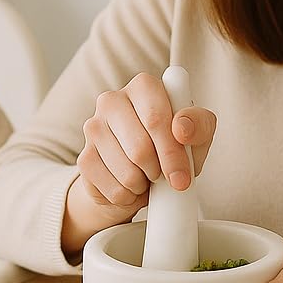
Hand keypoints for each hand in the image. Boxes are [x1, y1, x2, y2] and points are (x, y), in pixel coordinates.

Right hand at [62, 72, 217, 253]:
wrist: (143, 169)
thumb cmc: (173, 144)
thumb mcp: (197, 133)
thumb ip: (199, 126)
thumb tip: (182, 129)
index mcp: (143, 86)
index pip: (155, 119)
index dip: (172, 153)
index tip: (182, 175)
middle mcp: (112, 101)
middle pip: (139, 148)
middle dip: (159, 171)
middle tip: (166, 176)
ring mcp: (93, 128)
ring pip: (126, 172)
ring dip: (145, 184)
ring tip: (148, 176)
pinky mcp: (84, 158)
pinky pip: (114, 189)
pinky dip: (130, 196)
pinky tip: (132, 185)